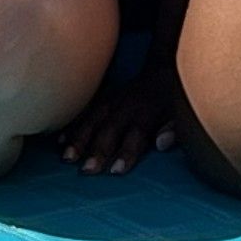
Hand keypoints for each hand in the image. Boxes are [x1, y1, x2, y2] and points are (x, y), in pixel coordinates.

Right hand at [62, 68, 179, 174]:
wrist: (162, 69)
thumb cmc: (172, 100)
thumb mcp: (181, 111)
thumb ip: (173, 129)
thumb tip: (162, 144)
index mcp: (148, 111)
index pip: (136, 134)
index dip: (126, 152)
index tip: (115, 171)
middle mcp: (126, 106)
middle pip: (110, 130)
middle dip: (97, 150)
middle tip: (86, 170)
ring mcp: (112, 101)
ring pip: (92, 120)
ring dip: (79, 139)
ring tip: (67, 158)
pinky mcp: (102, 98)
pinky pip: (84, 112)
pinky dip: (71, 126)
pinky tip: (59, 141)